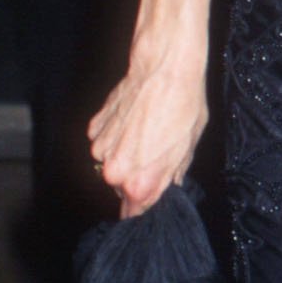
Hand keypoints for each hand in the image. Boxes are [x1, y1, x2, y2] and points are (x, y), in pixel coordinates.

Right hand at [88, 51, 207, 217]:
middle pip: (123, 189)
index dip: (144, 209)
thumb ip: (173, 174)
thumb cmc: (183, 106)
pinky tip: (133, 122)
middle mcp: (114, 172)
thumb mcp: (188, 147)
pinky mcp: (93, 129)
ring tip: (146, 135)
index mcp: (140, 183)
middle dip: (138, 180)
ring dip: (125, 157)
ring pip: (112, 165)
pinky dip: (115, 138)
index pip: (135, 214)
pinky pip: (104, 144)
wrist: (164, 68)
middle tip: (156, 158)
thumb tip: (168, 185)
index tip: (151, 203)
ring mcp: (100, 150)